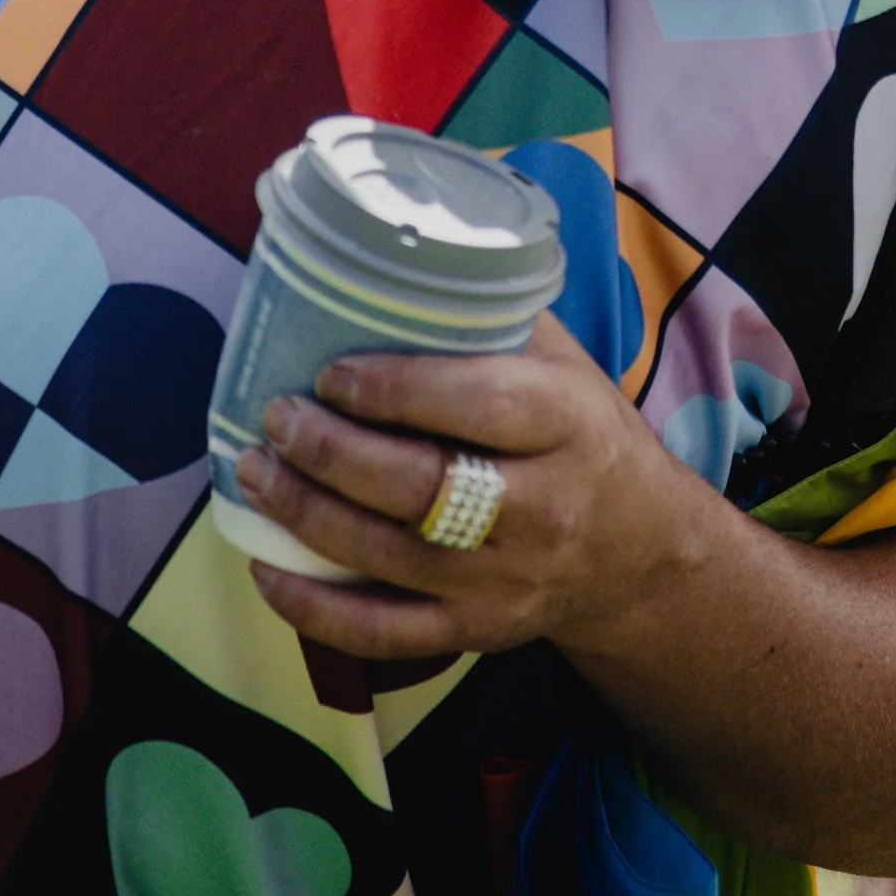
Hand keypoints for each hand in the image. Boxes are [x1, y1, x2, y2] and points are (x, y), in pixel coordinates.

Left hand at [237, 310, 685, 660]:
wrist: (640, 551)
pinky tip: (267, 569)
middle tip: (278, 418)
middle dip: (333, 452)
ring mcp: (506, 580)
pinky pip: (384, 632)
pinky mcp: (476, 632)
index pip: (480, 405)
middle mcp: (542, 508)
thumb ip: (494, 322)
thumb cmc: (585, 436)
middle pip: (422, 486)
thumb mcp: (566, 365)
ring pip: (391, 557)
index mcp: (567, 424)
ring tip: (255, 472)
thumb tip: (398, 263)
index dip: (397, 389)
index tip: (332, 373)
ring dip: (308, 515)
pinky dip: (316, 608)